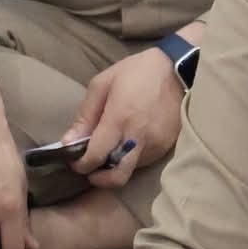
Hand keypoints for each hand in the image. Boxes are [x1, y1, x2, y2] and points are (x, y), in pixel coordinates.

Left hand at [60, 47, 188, 189]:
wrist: (179, 69)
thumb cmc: (137, 72)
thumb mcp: (103, 84)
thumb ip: (85, 116)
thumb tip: (68, 142)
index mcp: (119, 119)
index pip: (95, 157)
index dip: (81, 165)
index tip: (75, 161)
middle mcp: (138, 138)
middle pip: (116, 177)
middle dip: (99, 179)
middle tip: (91, 169)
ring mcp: (155, 145)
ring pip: (130, 170)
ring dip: (116, 166)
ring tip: (111, 150)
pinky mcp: (166, 147)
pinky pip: (143, 161)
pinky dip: (131, 158)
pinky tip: (129, 142)